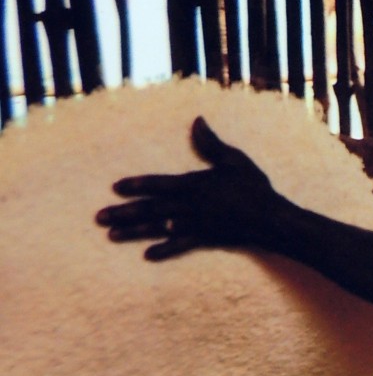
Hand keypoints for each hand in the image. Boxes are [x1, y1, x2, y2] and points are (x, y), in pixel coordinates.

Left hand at [95, 116, 279, 260]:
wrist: (271, 218)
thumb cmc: (254, 187)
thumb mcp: (234, 160)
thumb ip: (212, 144)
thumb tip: (197, 121)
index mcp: (195, 184)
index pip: (159, 184)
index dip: (137, 185)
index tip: (116, 188)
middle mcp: (191, 205)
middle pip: (151, 208)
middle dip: (123, 211)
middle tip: (99, 217)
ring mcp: (196, 224)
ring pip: (159, 228)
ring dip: (134, 232)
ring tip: (112, 235)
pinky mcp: (205, 239)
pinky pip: (180, 245)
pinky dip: (164, 249)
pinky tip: (147, 254)